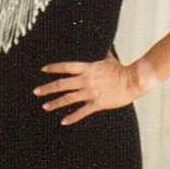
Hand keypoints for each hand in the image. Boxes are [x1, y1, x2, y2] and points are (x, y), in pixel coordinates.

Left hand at [33, 56, 159, 125]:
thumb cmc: (122, 69)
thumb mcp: (109, 59)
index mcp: (88, 68)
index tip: (43, 69)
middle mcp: (86, 80)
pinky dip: (72, 117)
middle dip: (48, 88)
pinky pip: (82, 112)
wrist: (133, 80)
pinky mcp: (97, 103)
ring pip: (68, 98)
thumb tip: (104, 47)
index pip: (66, 67)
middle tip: (36, 91)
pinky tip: (63, 121)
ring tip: (45, 106)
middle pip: (62, 84)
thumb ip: (103, 55)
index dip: (53, 68)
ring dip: (55, 103)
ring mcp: (91, 92)